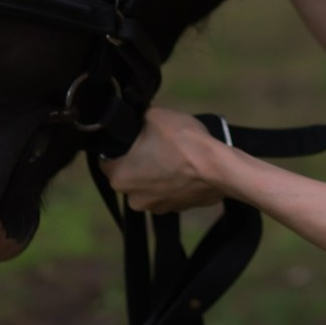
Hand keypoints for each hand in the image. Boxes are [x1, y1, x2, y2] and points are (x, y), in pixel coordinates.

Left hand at [100, 107, 230, 213]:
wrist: (219, 168)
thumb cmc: (182, 141)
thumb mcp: (155, 115)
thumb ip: (139, 118)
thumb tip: (138, 118)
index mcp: (120, 178)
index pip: (106, 160)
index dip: (118, 146)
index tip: (132, 137)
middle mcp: (134, 199)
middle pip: (130, 174)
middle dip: (140, 160)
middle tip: (157, 143)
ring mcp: (158, 207)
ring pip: (150, 185)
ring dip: (158, 173)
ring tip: (176, 156)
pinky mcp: (179, 209)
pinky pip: (170, 192)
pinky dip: (175, 182)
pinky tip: (188, 168)